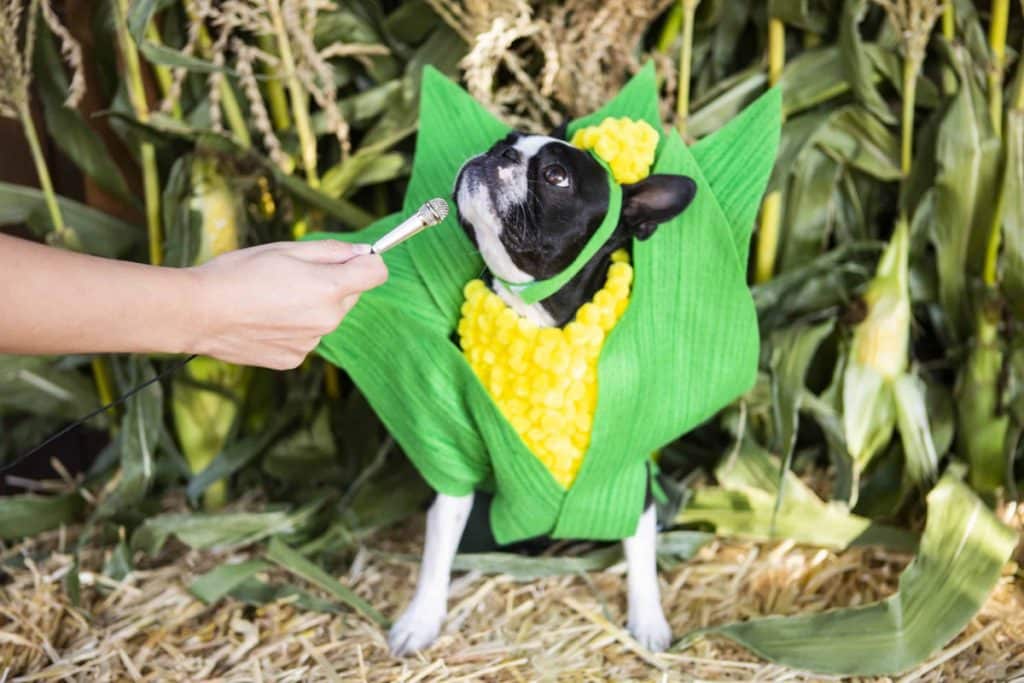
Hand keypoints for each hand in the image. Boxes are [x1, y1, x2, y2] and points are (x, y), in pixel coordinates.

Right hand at [187, 241, 387, 369]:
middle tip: (293, 275)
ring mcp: (312, 343)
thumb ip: (332, 250)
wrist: (198, 313)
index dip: (365, 261)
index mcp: (330, 288)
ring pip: (326, 317)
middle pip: (350, 295)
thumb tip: (364, 252)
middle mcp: (328, 320)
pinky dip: (293, 327)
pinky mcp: (294, 359)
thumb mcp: (286, 249)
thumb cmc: (238, 273)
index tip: (351, 257)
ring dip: (311, 306)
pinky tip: (265, 319)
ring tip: (272, 298)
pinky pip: (306, 337)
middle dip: (332, 283)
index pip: (377, 273)